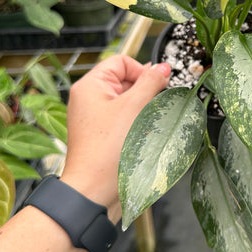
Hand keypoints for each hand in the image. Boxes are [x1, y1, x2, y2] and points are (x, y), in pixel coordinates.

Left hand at [61, 55, 170, 222]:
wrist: (94, 190)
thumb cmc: (107, 151)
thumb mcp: (134, 107)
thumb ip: (151, 82)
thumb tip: (163, 67)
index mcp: (90, 85)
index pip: (121, 61)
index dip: (142, 70)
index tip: (158, 85)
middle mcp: (88, 99)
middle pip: (125, 80)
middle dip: (144, 91)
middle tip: (155, 105)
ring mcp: (94, 117)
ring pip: (126, 101)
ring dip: (142, 108)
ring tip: (147, 123)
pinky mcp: (101, 134)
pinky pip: (123, 119)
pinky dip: (136, 123)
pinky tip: (142, 134)